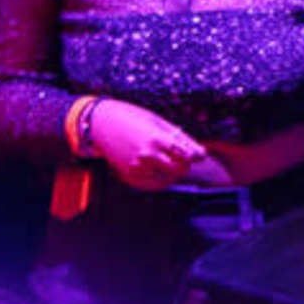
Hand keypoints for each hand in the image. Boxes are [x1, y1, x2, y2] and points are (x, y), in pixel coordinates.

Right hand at [87, 100, 210, 190]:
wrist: (102, 124)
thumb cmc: (133, 118)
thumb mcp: (159, 123)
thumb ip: (181, 140)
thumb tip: (202, 155)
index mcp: (158, 139)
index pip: (189, 156)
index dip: (196, 156)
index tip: (197, 154)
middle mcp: (147, 156)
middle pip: (180, 170)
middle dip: (184, 164)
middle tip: (180, 157)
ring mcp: (137, 168)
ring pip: (167, 180)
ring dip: (171, 172)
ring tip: (164, 159)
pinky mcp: (129, 176)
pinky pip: (153, 185)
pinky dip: (158, 178)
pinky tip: (155, 167)